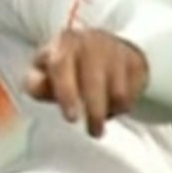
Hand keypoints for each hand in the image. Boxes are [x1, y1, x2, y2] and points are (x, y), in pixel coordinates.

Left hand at [26, 28, 149, 138]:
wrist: (106, 47)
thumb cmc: (68, 65)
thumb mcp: (44, 71)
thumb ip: (35, 83)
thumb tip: (38, 87)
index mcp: (64, 42)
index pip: (62, 65)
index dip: (66, 93)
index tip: (71, 118)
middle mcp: (91, 41)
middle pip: (93, 82)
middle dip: (94, 112)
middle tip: (94, 131)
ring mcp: (116, 50)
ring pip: (117, 92)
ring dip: (108, 112)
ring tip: (99, 117)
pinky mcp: (135, 61)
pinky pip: (131, 94)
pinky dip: (122, 107)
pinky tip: (112, 105)